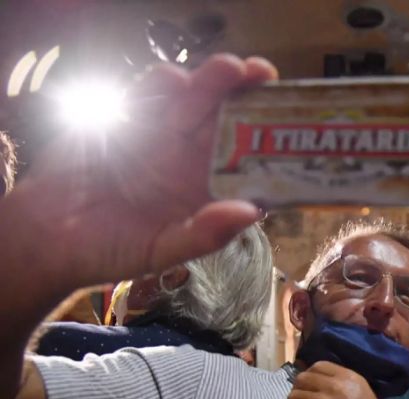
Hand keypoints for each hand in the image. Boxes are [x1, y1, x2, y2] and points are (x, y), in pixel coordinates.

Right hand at [10, 54, 276, 291]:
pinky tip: (174, 82)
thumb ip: (206, 234)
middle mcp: (192, 157)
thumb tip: (252, 212)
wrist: (49, 237)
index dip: (271, 140)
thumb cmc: (113, 250)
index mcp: (209, 188)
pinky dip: (162, 83)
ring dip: (213, 80)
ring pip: (194, 97)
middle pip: (228, 117)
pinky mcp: (127, 119)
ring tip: (230, 69)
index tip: (291, 126)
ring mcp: (161, 134)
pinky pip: (149, 93)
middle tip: (263, 75)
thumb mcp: (163, 251)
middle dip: (248, 93)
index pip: (250, 158)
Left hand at [283, 361, 408, 398]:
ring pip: (292, 398)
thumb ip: (343, 386)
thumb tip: (321, 385)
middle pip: (301, 380)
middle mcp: (333, 387)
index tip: (311, 390)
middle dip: (299, 392)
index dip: (310, 378)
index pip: (318, 366)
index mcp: (348, 377)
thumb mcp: (363, 395)